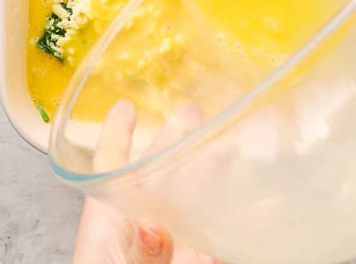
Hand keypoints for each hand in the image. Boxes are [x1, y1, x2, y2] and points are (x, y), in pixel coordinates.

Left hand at [71, 100, 218, 263]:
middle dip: (173, 142)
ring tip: (226, 150)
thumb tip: (154, 230)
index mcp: (108, 221)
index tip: (125, 107)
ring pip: (187, 200)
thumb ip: (140, 254)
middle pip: (154, 174)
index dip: (116, 134)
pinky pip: (214, 237)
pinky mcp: (195, 261)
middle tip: (194, 113)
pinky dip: (228, 217)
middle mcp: (138, 228)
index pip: (109, 166)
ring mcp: (169, 245)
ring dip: (206, 174)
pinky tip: (247, 201)